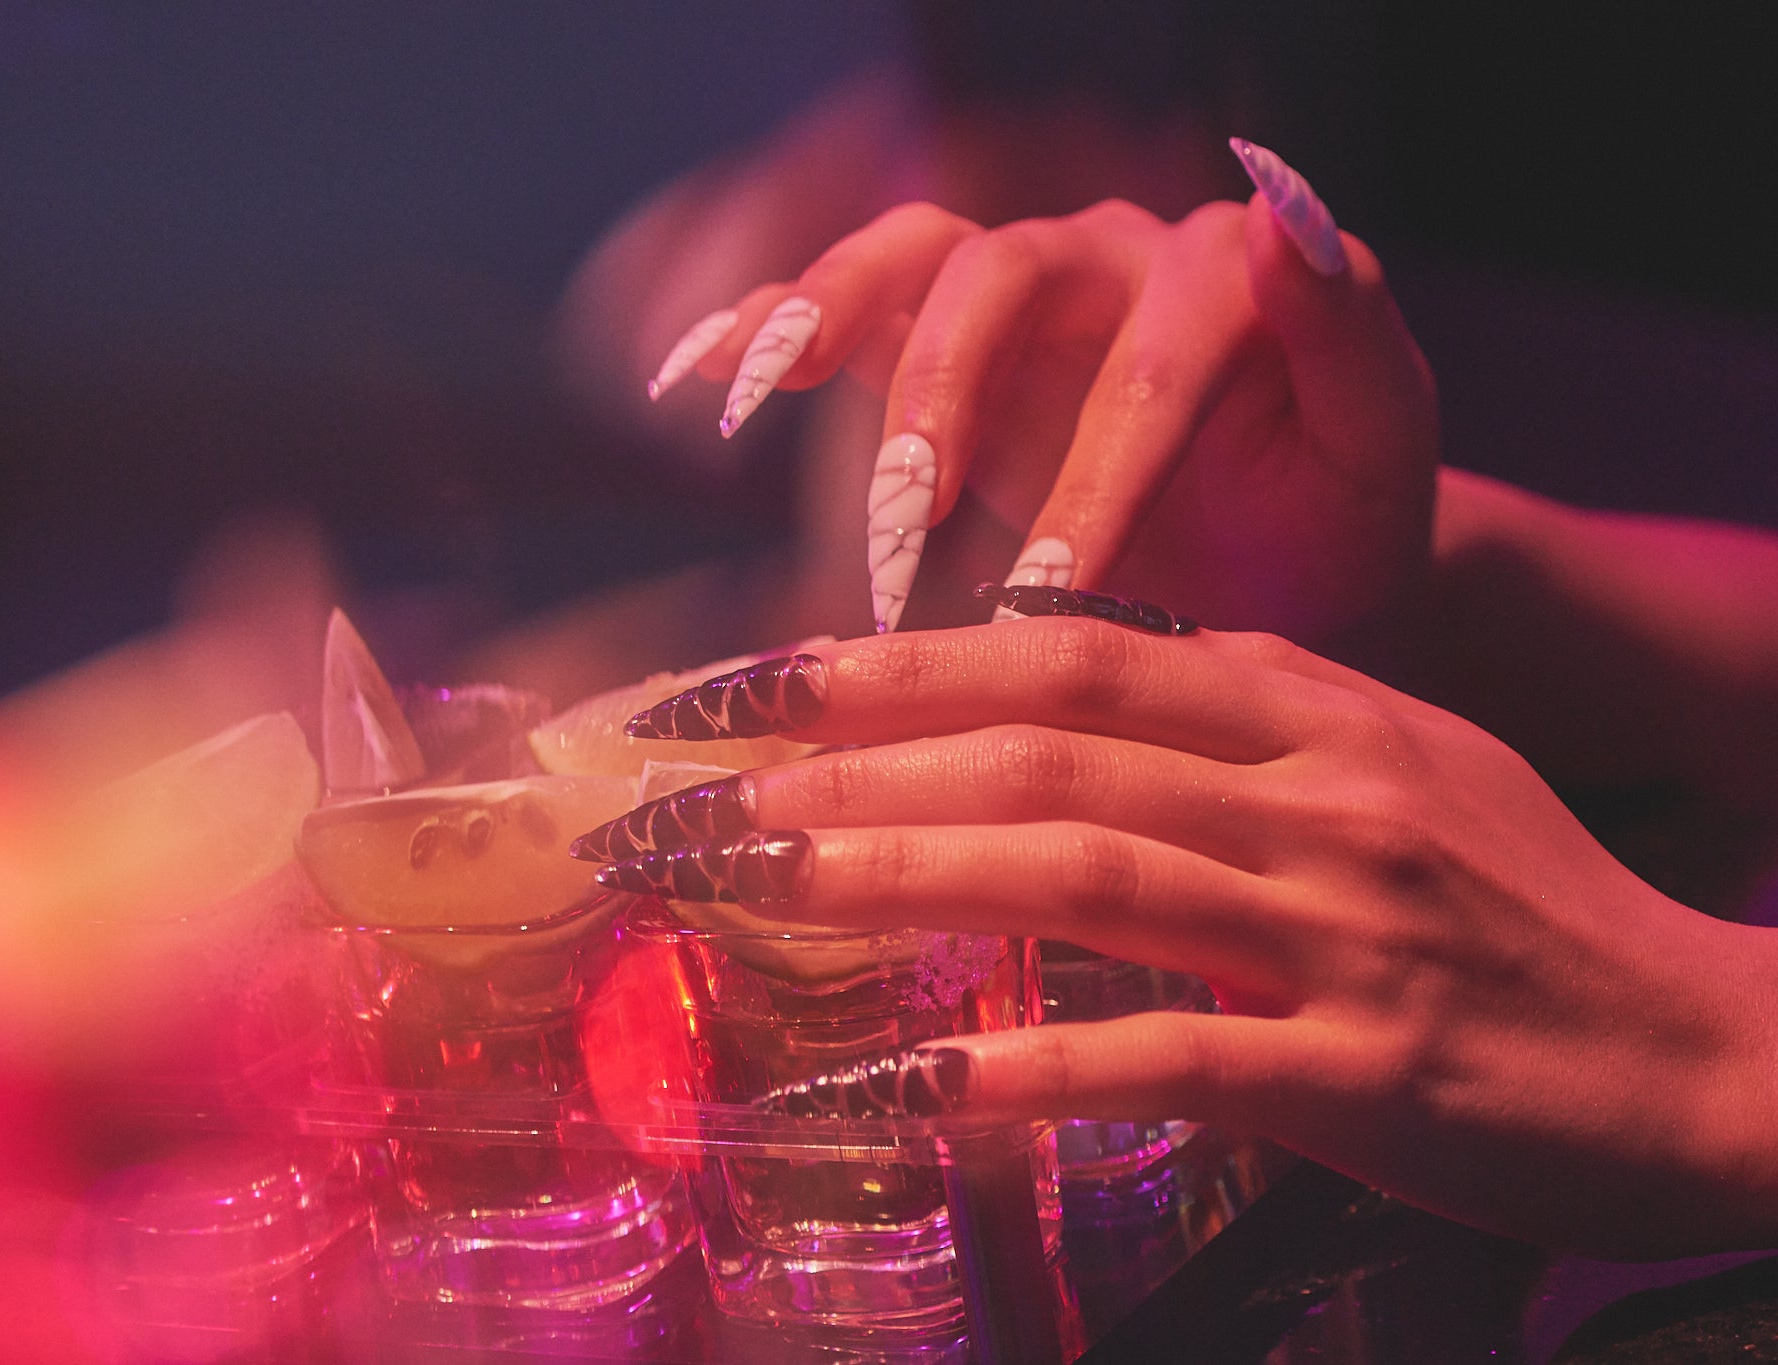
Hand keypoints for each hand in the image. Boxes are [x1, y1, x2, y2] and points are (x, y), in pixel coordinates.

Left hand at [581, 618, 1777, 1257]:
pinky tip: (925, 1091)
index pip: (1074, 654)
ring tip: (768, 882)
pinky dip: (1042, 1070)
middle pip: (1053, 748)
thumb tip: (1098, 681)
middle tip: (712, 787)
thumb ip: (1257, 718)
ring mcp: (1341, 933)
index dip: (905, 659)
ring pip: (1091, 872)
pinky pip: (1175, 1058)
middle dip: (862, 761)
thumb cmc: (1535, 908)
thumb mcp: (1409, 767)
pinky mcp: (1363, 1072)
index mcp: (1318, 715)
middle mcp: (1318, 800)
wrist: (1709, 1048)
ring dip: (913, 873)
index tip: (765, 677)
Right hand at [649, 144, 1438, 645]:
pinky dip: (762, 329)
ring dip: (829, 335)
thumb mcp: (1376, 443)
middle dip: (944, 406)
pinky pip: (840, 304)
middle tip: (901, 533)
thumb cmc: (1327, 515)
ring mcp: (1013, 292)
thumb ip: (1348, 331)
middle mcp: (1104, 258)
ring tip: (756, 416)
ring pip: (906, 263)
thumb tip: (1283, 208)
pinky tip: (689, 382)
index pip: (1148, 364)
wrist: (1275, 551)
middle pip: (999, 279)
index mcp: (1220, 276)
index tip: (1059, 601)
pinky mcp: (937, 338)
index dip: (1100, 478)